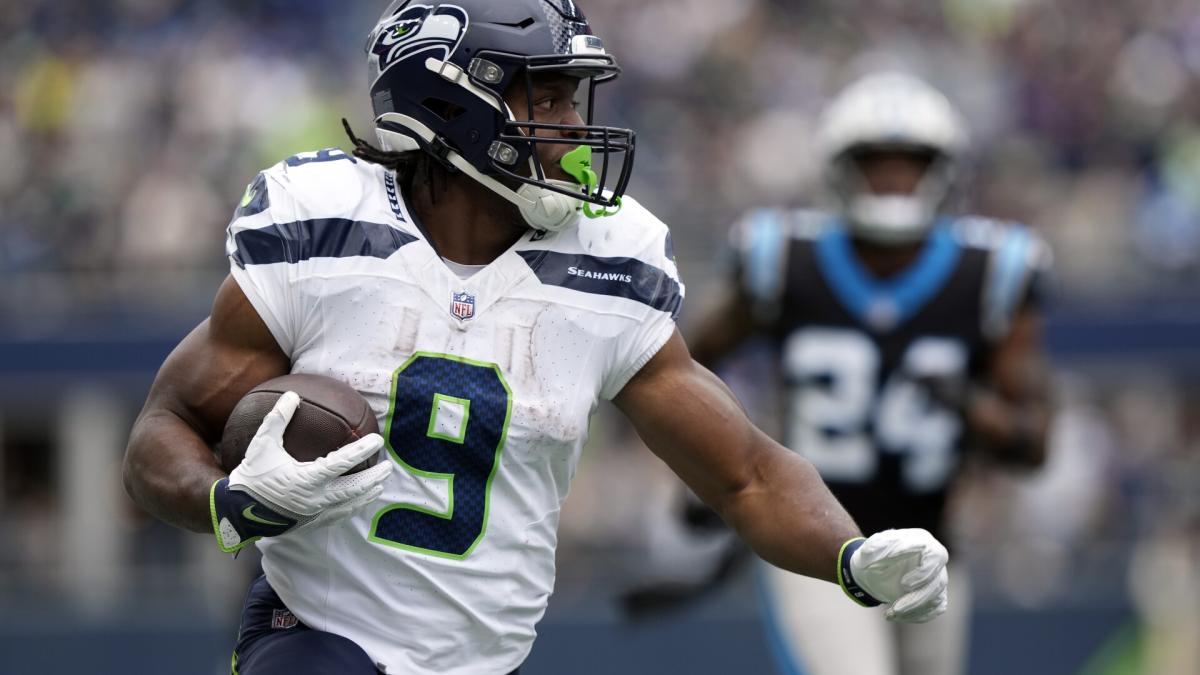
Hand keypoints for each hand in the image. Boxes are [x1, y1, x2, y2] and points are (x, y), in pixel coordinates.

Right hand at [210, 391, 391, 552]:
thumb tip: (293, 395)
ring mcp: (314, 514)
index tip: (377, 440)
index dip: (362, 451)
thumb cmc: (251, 476)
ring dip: (366, 494)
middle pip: (354, 488)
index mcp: (307, 479)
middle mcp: (315, 499)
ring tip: (379, 485)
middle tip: (388, 466)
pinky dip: (350, 508)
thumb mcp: (262, 445)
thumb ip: (278, 419)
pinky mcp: (310, 524)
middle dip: (373, 477)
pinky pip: (337, 517)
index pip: (342, 462)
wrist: (235, 513)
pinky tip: (356, 503)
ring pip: (348, 505)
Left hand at [838, 529, 949, 622]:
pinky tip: (898, 616)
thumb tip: (873, 552)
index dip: (923, 572)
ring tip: (890, 613)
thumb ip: (874, 548)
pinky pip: (936, 608)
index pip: (934, 555)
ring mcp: (937, 576)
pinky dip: (918, 615)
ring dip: (913, 609)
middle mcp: (934, 559)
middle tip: (896, 608)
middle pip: (938, 581)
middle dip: (917, 598)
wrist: (874, 568)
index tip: (904, 584)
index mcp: (922, 542)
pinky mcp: (936, 592)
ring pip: (936, 597)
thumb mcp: (870, 549)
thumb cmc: (875, 555)